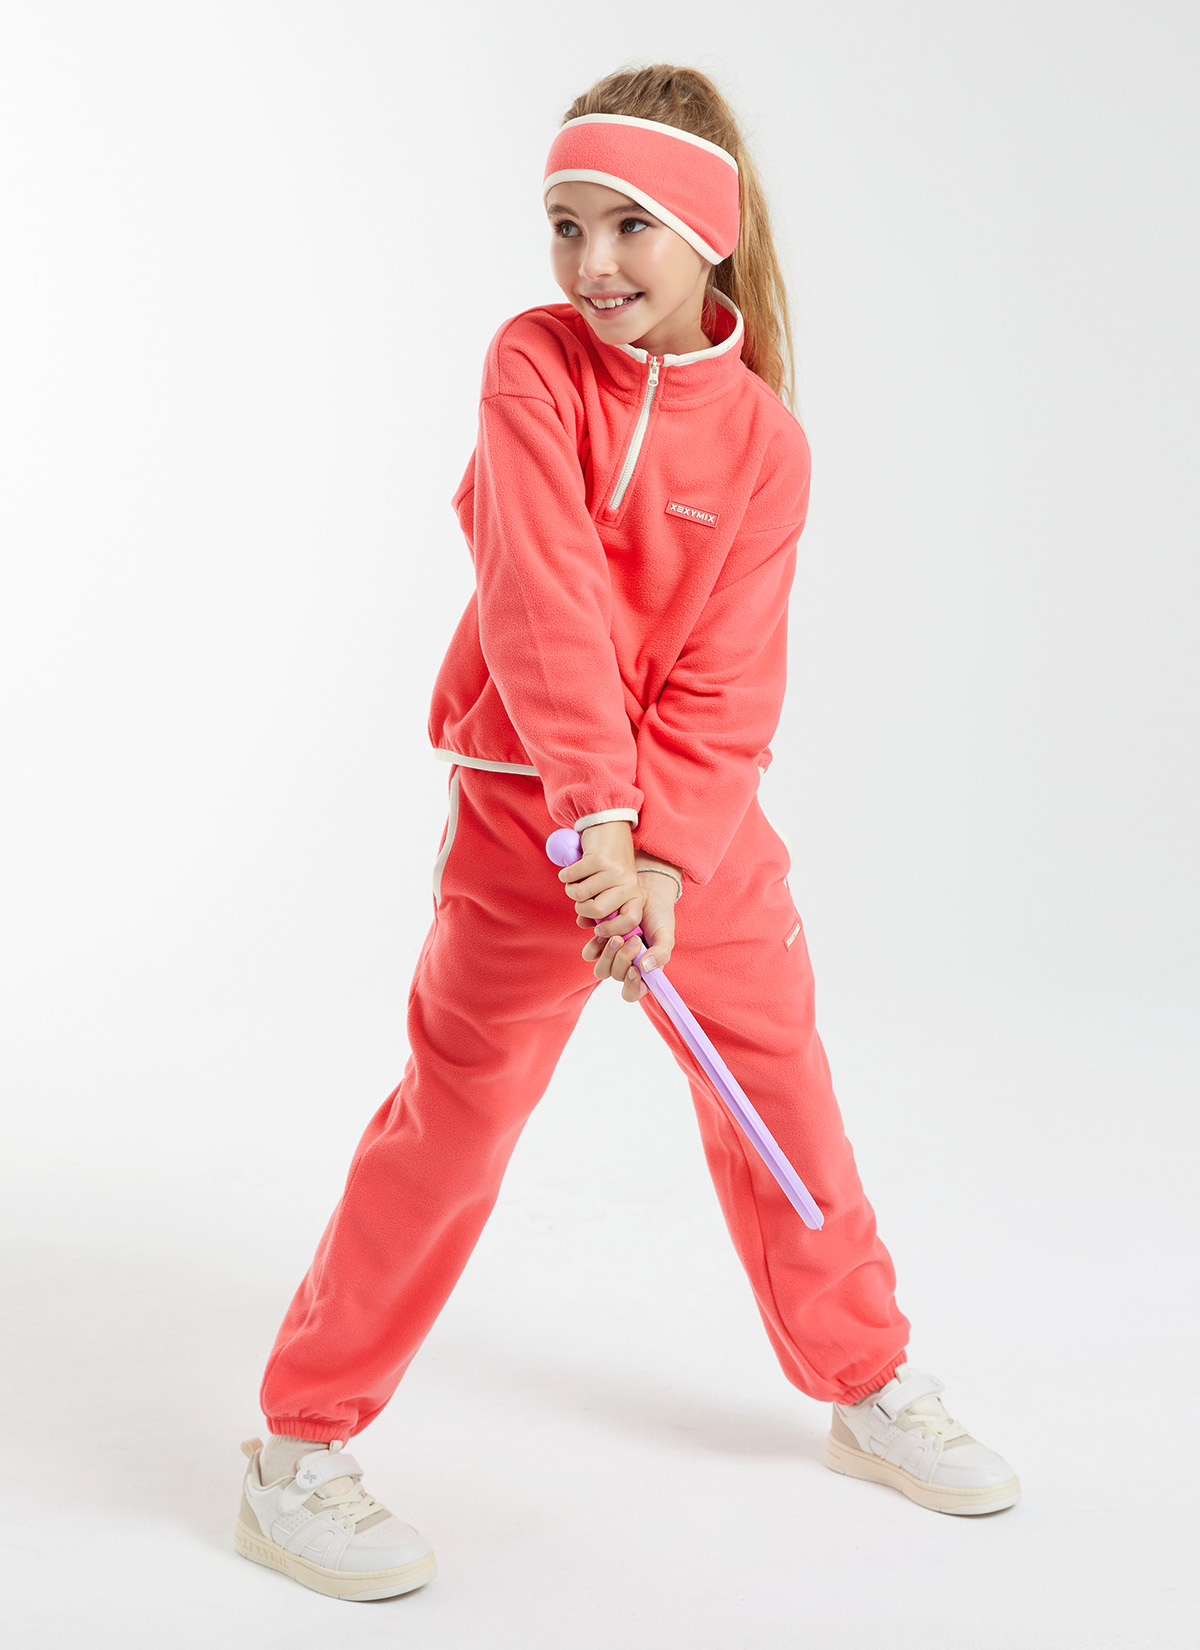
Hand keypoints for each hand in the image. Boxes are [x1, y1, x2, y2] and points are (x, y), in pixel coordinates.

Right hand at [557, 820, 642, 935]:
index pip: (630, 921)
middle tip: (580, 895)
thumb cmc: (608, 863)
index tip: (597, 929)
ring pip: (579, 895)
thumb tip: (582, 924)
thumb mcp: (614, 887)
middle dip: (580, 907)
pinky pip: (570, 878)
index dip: (611, 930)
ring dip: (571, 887)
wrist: (609, 826)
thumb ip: (603, 908)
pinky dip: (565, 875)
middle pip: (596, 911)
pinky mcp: (598, 860)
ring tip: (578, 878)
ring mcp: (613, 872)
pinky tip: (572, 868)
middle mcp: (628, 884)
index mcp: (635, 895)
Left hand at [581, 867, 677, 1002]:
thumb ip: (661, 953)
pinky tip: (603, 929)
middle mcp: (626, 967)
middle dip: (622, 959)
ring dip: (606, 954)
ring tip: (616, 935)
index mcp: (644, 973)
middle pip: (615, 977)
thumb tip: (646, 968)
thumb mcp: (666, 935)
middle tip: (632, 939)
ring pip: (600, 969)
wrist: (646, 893)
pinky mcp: (599, 943)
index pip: (632, 993)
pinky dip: (594, 943)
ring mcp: (611, 957)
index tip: (634, 969)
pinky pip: (590, 953)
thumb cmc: (660, 917)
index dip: (631, 986)